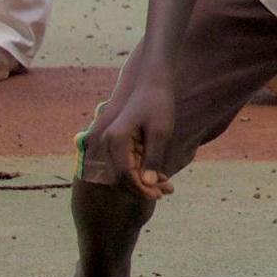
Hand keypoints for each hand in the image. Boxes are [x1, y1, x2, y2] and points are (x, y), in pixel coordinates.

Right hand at [97, 80, 179, 200]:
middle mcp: (108, 143)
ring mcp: (112, 144)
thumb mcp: (160, 131)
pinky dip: (143, 173)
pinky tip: (163, 177)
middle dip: (143, 188)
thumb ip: (153, 157)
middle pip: (122, 178)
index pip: (124, 175)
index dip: (141, 188)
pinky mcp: (120, 144)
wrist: (151, 82)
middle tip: (168, 191)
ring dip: (144, 183)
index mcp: (115, 140)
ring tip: (168, 187)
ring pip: (125, 174)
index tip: (160, 194)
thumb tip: (147, 183)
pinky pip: (128, 165)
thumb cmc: (157, 103)